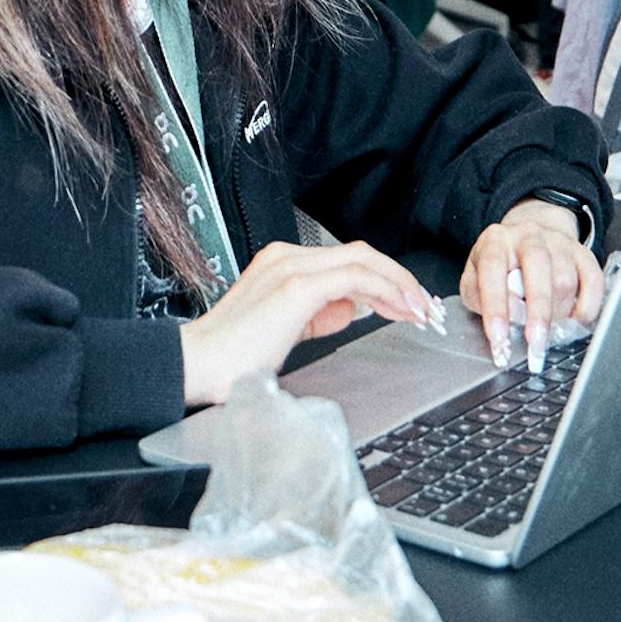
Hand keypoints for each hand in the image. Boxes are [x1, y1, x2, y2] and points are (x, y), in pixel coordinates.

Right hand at [180, 240, 443, 405]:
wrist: (196, 367)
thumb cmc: (231, 360)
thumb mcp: (283, 330)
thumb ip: (316, 316)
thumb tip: (348, 310)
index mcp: (281, 263)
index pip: (346, 260)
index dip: (384, 279)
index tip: (407, 304)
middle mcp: (286, 256)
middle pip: (360, 254)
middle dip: (399, 279)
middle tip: (424, 307)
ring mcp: (291, 267)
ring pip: (363, 260)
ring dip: (399, 285)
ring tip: (420, 311)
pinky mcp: (296, 286)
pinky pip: (355, 278)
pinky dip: (385, 291)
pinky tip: (400, 310)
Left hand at [459, 199, 604, 373]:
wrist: (529, 236)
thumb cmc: (499, 266)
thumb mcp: (475, 280)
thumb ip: (480, 298)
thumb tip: (507, 319)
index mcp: (495, 241)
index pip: (493, 269)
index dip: (496, 306)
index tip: (499, 339)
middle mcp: (528, 235)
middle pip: (538, 265)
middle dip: (537, 311)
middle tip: (536, 344)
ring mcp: (558, 242)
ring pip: (565, 279)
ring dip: (558, 313)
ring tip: (547, 329)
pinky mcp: (583, 253)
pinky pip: (593, 282)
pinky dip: (587, 307)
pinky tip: (575, 321)